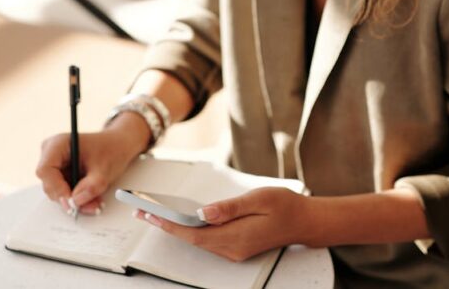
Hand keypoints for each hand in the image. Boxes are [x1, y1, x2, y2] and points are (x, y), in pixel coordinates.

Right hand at [36, 114, 148, 214]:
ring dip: (76, 200)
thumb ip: (91, 186)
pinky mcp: (59, 175)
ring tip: (96, 202)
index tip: (73, 201)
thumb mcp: (105, 169)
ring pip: (57, 192)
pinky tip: (92, 198)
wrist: (117, 146)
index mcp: (59, 144)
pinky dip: (78, 198)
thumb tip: (76, 201)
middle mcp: (51, 153)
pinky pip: (63, 192)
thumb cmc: (111, 150)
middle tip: (91, 205)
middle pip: (50, 184)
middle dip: (70, 198)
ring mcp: (54, 165)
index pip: (45, 170)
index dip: (57, 188)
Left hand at [133, 187, 310, 261]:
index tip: (150, 215)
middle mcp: (232, 248)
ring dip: (176, 228)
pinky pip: (207, 240)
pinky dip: (191, 230)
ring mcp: (234, 249)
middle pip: (192, 239)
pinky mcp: (236, 246)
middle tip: (142, 212)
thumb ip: (230, 207)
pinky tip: (181, 220)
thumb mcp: (258, 199)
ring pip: (198, 240)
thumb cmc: (285, 206)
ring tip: (154, 214)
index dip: (170, 225)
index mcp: (237, 236)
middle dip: (166, 226)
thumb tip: (204, 212)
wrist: (305, 221)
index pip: (195, 233)